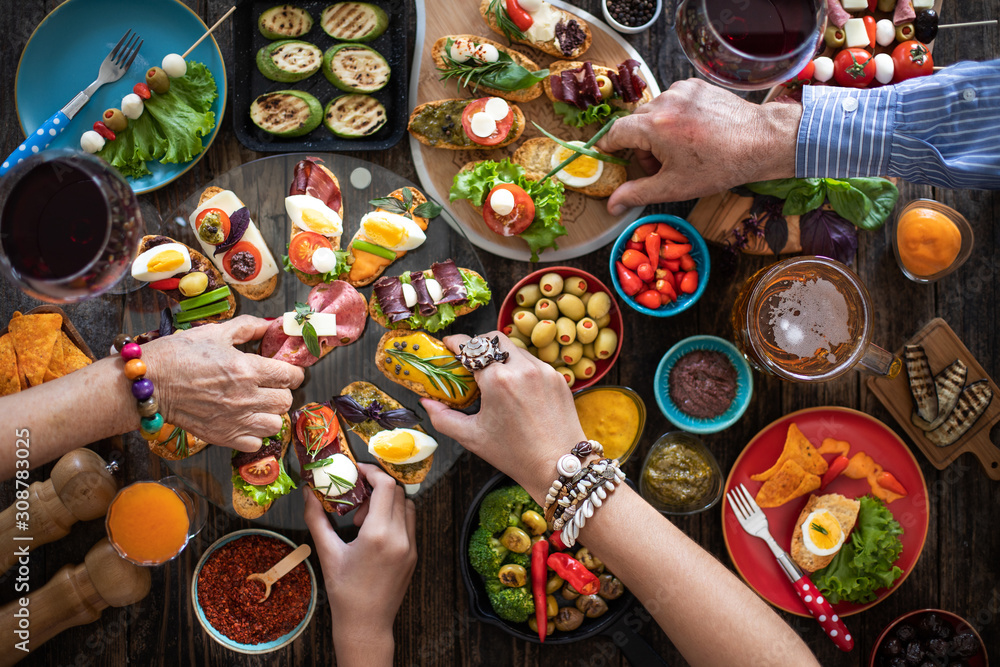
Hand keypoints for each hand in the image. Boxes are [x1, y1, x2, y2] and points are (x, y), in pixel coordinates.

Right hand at [143, 315, 303, 450]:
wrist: (149, 384)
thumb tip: (271, 324)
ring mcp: (236, 420)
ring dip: (271, 414)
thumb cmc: (178, 355)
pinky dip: (255, 434)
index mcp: (248, 369)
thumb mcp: (215, 333)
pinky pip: (256, 443)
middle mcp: (247, 397)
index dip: (292, 372)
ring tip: (258, 405)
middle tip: (269, 386)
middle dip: (282, 391)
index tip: (286, 371)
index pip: (291, 376)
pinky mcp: (223, 436)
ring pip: (275, 424)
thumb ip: (247, 328)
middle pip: (286, 400)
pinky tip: (245, 421)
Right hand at [304, 464, 415, 662]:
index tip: (357, 470)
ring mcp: (410, 546)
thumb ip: (316, 519)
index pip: (386, 486)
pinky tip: (374, 531)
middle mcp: (400, 537)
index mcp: (379, 535)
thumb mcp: (327, 553)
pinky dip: (395, 516)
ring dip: (387, 502)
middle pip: (398, 493)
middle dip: (376, 488)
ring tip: (363, 519)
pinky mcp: (414, 554)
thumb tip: (308, 493)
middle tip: (356, 499)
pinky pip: (409, 523)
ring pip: (407, 506)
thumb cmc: (344, 591)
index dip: (372, 472)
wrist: (366, 624)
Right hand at [421, 332, 584, 501]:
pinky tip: (515, 389)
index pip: (470, 346)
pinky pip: (533, 362)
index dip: (454, 342)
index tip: (447, 345)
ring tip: (492, 378)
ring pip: (514, 348)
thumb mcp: (472, 437)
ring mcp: (543, 370)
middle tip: (468, 361)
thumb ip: (443, 417)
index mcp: (497, 380)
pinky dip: (519, 368)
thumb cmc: (514, 455)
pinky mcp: (557, 377)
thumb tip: (426, 402)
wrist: (558, 466)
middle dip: (478, 344)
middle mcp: (522, 368)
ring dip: (500, 356)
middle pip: (493, 338)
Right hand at [596, 79, 801, 211]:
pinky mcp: (696, 85)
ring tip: (683, 150)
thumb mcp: (673, 186)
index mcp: (654, 125)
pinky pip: (673, 101)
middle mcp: (665, 101)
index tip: (606, 156)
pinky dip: (675, 117)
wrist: (760, 142)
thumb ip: (637, 193)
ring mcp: (682, 90)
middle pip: (636, 123)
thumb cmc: (719, 165)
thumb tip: (611, 204)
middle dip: (642, 146)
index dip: (608, 146)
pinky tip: (694, 133)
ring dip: (659, 131)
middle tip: (663, 166)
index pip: (615, 132)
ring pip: (654, 112)